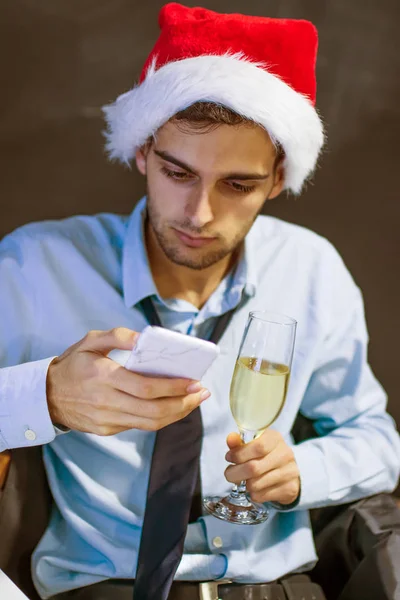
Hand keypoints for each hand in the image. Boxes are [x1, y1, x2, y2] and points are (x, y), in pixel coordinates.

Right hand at [46, 327, 209, 434]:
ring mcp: (107, 420)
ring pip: (150, 423)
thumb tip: (144, 338)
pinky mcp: (107, 430)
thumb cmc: (73, 364)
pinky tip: (172, 407)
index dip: (174, 387)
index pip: (147, 388)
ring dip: (177, 414)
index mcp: (104, 378)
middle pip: (154, 411)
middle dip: (184, 403)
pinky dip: (160, 418)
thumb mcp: (90, 341)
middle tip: (202, 393)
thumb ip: (118, 336)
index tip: (195, 381)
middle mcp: (107, 403)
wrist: (46, 396)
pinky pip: (140, 427)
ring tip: (193, 400)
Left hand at [224, 429, 299, 504]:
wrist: (288, 471)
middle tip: (229, 473)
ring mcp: (289, 472)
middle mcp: (285, 454)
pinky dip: (252, 494)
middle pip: (254, 468)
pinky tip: (255, 488)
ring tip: (244, 480)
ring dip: (244, 485)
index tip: (229, 457)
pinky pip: (261, 496)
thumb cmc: (265, 455)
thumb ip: (239, 442)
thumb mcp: (253, 444)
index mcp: (275, 438)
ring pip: (255, 484)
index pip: (258, 446)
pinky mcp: (289, 489)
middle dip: (235, 473)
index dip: (239, 454)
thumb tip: (230, 439)